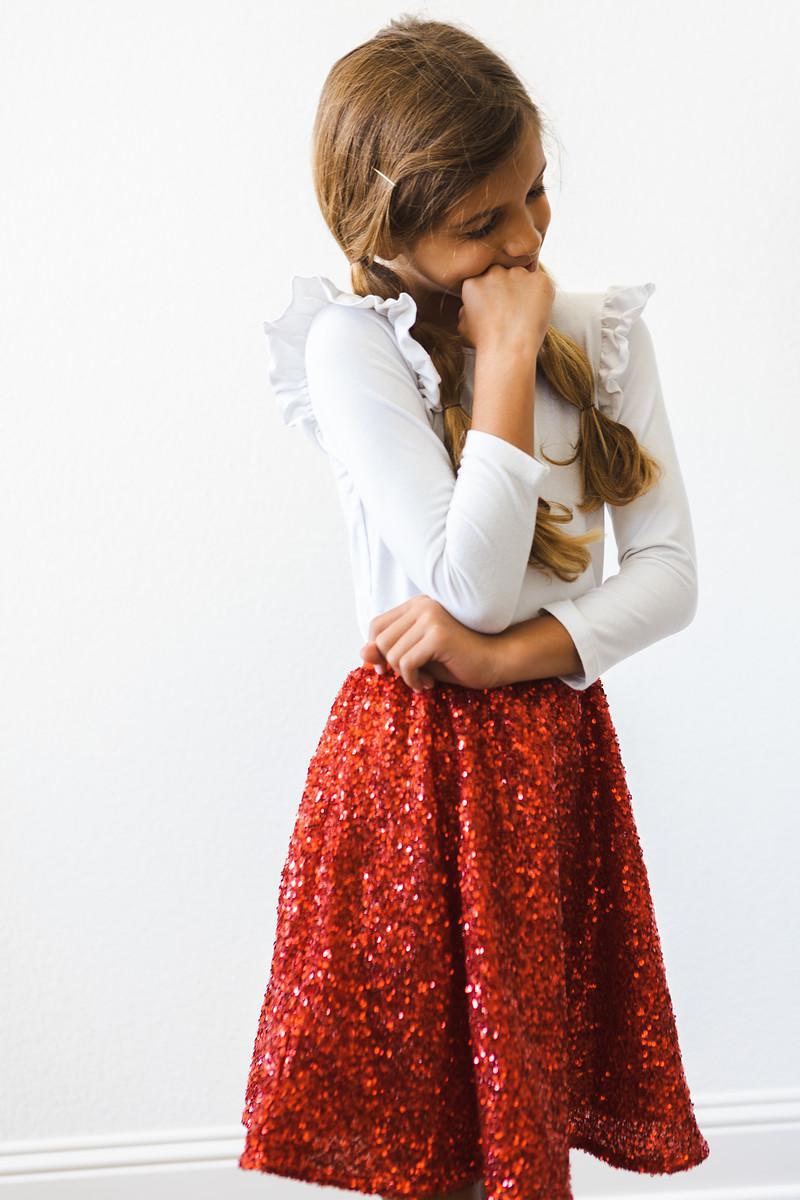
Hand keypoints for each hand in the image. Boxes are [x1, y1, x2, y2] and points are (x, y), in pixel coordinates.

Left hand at [359, 595, 499, 692]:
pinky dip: (413, 679)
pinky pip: (407, 662)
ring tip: (423, 680)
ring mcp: (431, 617)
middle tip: (411, 677)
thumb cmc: (457, 660)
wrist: (495, 662)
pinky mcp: (439, 634)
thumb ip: (390, 652)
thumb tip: (362, 652)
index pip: (377, 625)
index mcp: (417, 605)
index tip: (388, 670)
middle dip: (391, 665)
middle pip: (381, 640)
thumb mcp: (418, 657)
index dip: (376, 650)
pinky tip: (428, 684)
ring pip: (392, 653)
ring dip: (404, 675)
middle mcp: (422, 605)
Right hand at [457, 261, 554, 355]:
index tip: (496, 306)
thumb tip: (470, 305)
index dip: (491, 293)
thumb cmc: (486, 343)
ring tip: (524, 314)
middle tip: (511, 310)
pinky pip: (541, 283)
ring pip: (523, 276)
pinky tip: (535, 313)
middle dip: (507, 287)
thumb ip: (467, 308)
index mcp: (473, 281)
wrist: (508, 350)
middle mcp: (494, 272)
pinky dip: (541, 295)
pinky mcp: (539, 280)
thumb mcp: (464, 326)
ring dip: (525, 290)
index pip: (484, 279)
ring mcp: (518, 274)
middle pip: (503, 273)